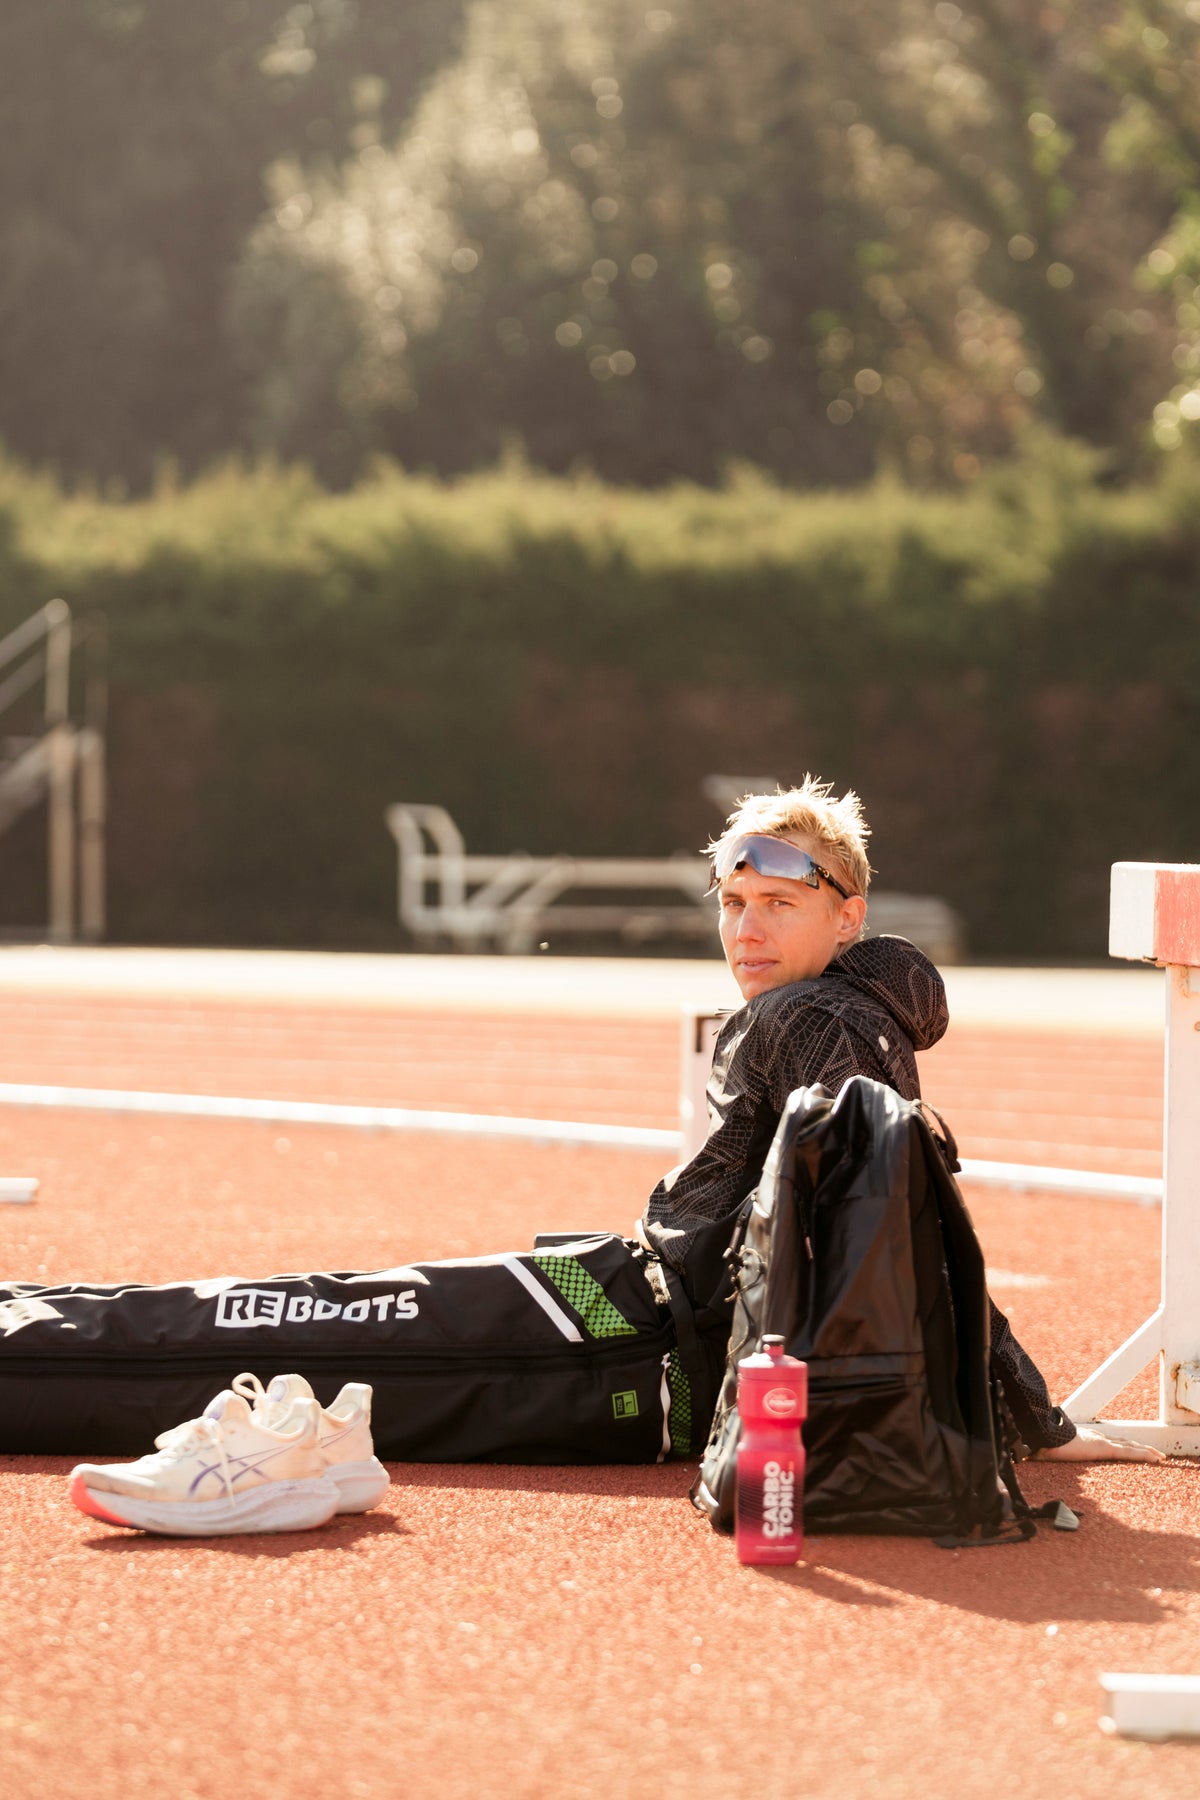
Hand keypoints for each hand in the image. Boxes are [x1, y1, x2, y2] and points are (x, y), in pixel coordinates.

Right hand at [1036, 1426, 1165, 1463]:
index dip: (1119, 1445)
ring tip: (1160, 1457)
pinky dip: (1145, 1455)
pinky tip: (1157, 1459)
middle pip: (1122, 1442)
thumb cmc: (1039, 1444)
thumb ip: (1039, 1456)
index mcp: (1083, 1439)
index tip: (1127, 1448)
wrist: (1039, 1435)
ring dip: (1146, 1451)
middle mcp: (1095, 1437)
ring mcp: (1101, 1442)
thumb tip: (1022, 1460)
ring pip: (1130, 1446)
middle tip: (1153, 1452)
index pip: (1106, 1441)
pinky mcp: (1104, 1448)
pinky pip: (1129, 1453)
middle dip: (1138, 1447)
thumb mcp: (1044, 1453)